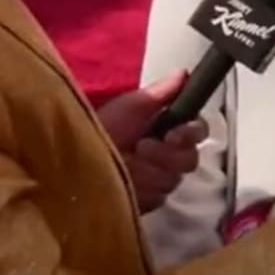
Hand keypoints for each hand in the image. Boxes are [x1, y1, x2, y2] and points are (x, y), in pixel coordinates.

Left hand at [96, 71, 208, 212]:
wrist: (76, 159)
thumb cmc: (104, 127)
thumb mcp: (131, 105)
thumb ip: (161, 92)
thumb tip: (185, 73)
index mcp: (170, 128)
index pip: (199, 130)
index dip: (191, 133)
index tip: (173, 134)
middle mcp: (171, 155)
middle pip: (190, 160)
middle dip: (165, 155)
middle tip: (141, 148)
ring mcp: (161, 180)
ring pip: (172, 180)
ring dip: (147, 171)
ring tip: (125, 164)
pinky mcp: (150, 201)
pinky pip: (157, 198)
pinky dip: (140, 190)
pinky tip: (125, 182)